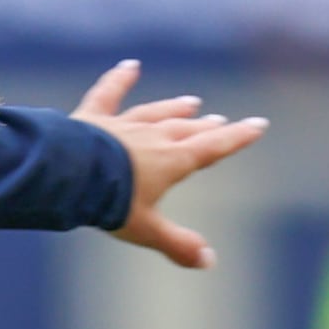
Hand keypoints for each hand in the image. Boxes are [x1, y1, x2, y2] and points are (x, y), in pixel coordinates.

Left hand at [70, 60, 266, 270]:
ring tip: (191, 102)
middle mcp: (153, 138)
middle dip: (206, 128)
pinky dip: (119, 79)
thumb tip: (209, 262)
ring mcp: (123, 125)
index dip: (237, 137)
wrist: (70, 175)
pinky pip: (109, 94)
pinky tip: (130, 66)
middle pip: (185, 131)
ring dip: (173, 108)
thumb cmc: (109, 203)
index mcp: (172, 162)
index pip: (212, 148)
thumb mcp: (146, 230)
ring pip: (155, 113)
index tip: (258, 124)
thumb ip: (177, 244)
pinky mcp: (93, 118)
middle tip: (220, 122)